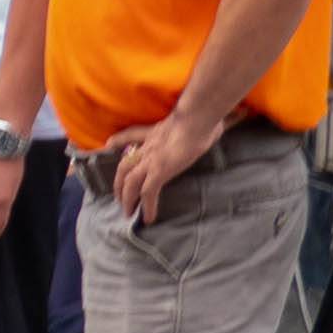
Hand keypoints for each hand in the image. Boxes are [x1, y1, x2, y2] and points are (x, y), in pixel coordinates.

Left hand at [103, 111, 222, 224]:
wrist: (197, 117)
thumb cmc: (202, 115)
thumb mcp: (196, 118)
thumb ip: (201, 122)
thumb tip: (222, 121)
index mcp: (155, 133)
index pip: (130, 135)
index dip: (117, 141)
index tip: (109, 146)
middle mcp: (149, 147)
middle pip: (124, 166)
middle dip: (119, 184)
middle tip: (120, 198)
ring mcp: (152, 159)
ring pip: (130, 183)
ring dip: (127, 199)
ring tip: (129, 213)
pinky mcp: (160, 170)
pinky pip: (148, 193)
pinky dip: (147, 207)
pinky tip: (149, 218)